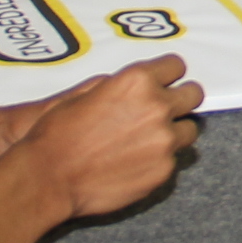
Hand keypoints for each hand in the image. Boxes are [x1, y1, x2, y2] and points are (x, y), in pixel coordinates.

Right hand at [5, 55, 201, 214]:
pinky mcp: (163, 171)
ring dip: (173, 132)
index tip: (166, 81)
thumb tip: (137, 87)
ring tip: (148, 140)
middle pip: (193, 95)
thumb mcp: (86, 93)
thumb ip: (120, 87)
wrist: (48, 176)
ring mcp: (163, 141)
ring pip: (188, 130)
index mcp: (137, 81)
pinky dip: (159, 159)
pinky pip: (173, 159)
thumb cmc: (58, 134)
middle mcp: (157, 108)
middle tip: (166, 109)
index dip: (168, 74)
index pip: (175, 66)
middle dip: (180, 100)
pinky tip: (135, 162)